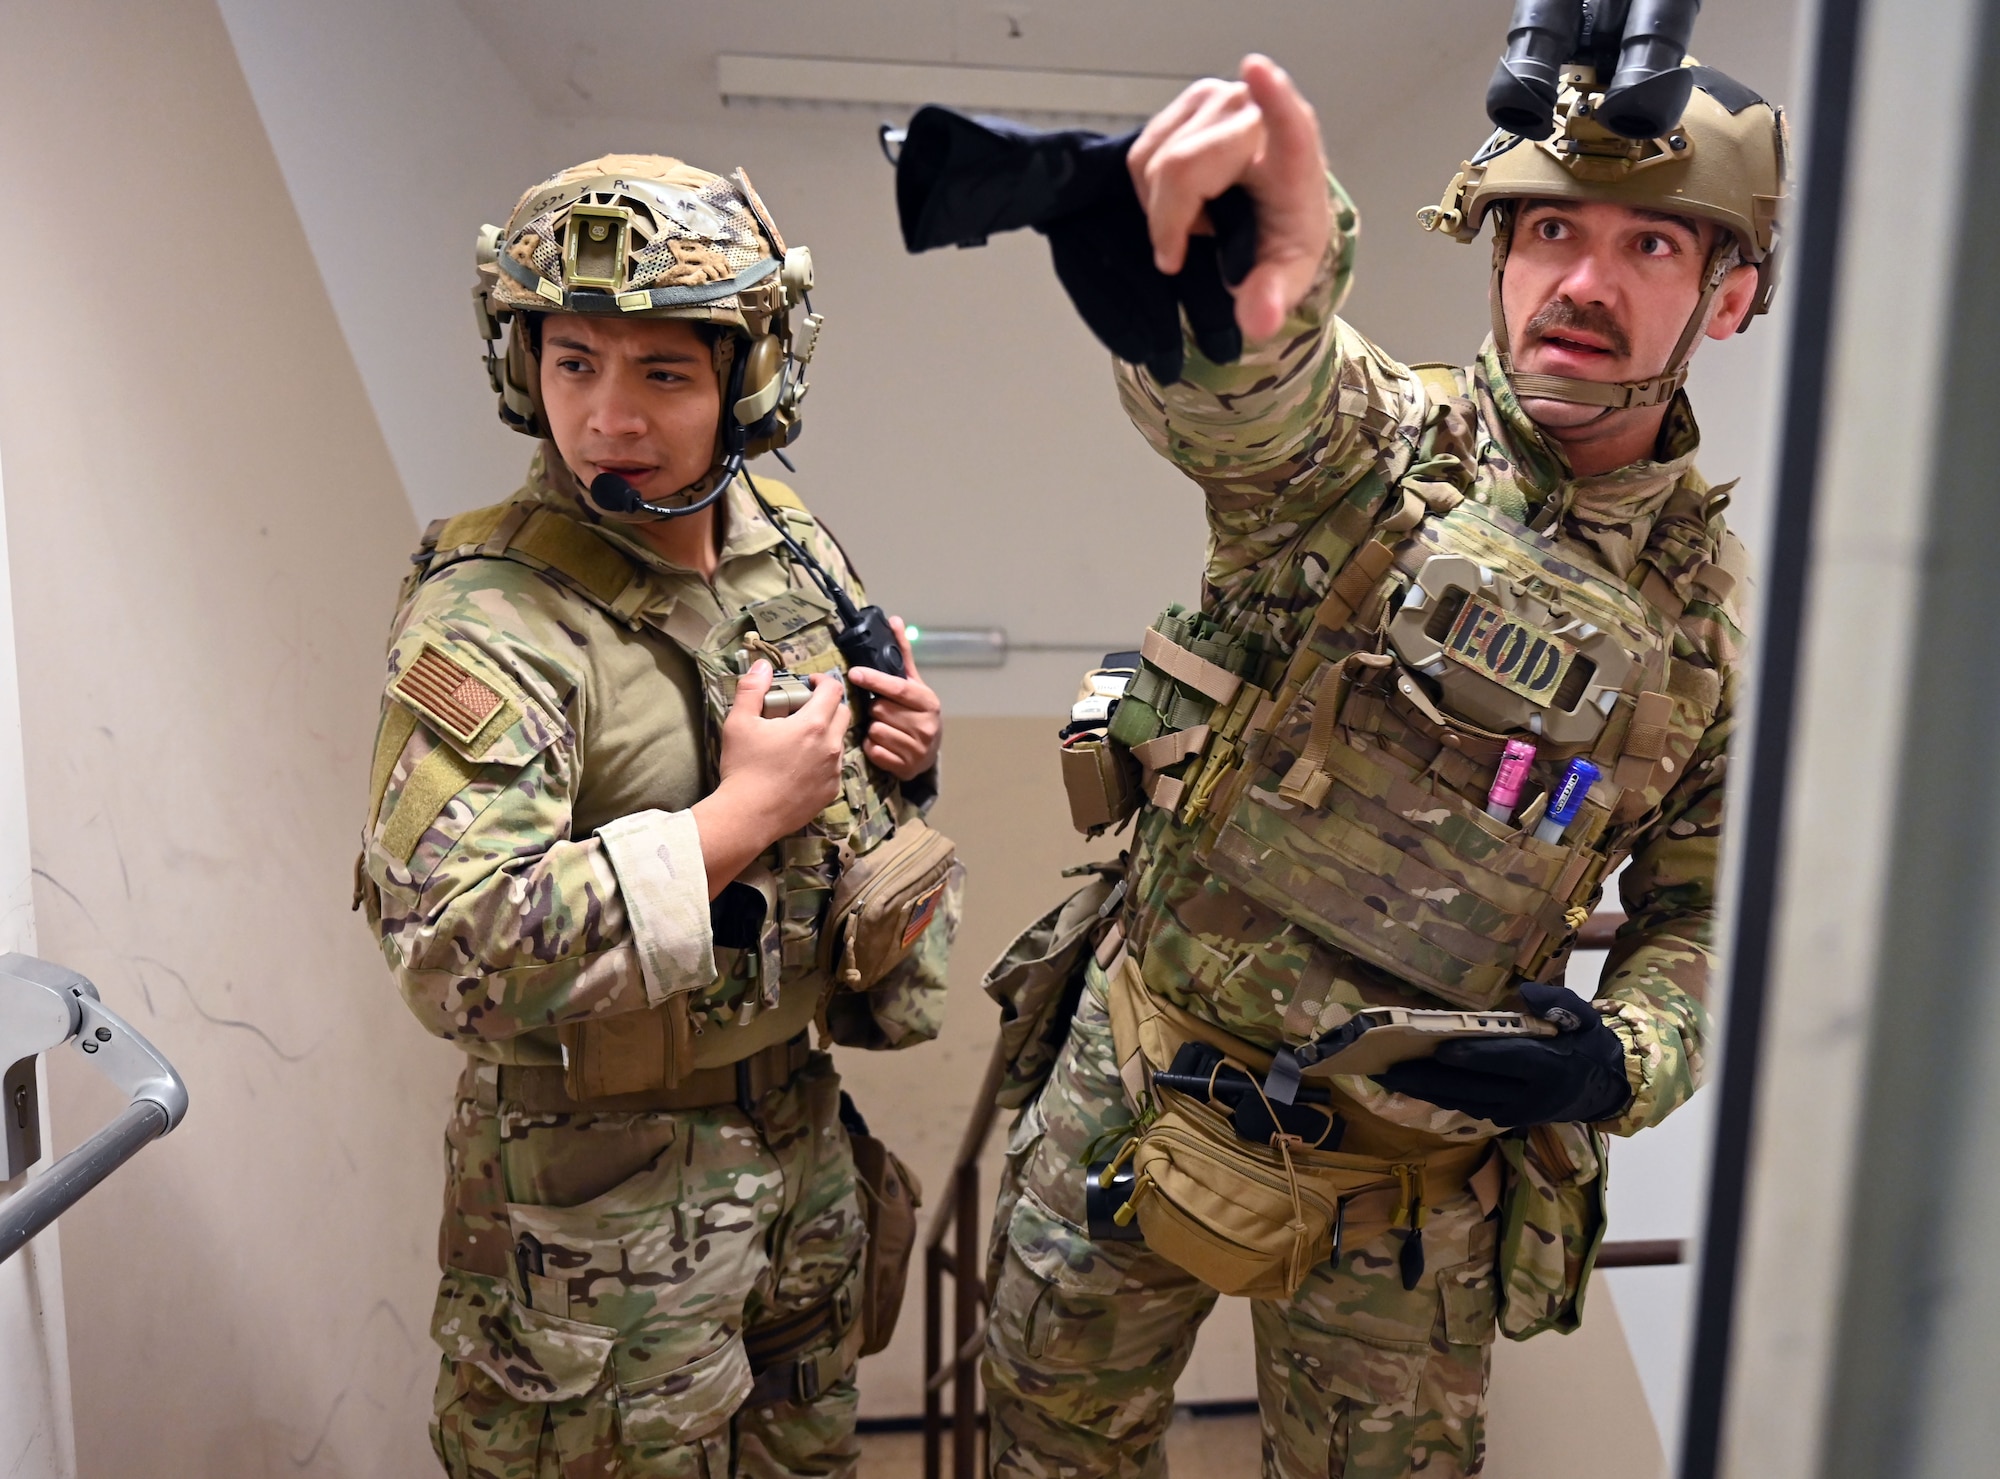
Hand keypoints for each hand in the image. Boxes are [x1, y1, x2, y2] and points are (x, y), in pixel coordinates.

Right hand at [692, 661, 848, 895]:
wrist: (747, 816)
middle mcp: (831, 746)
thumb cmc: (742, 767)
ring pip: (839, 741)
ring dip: (826, 733)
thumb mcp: (739, 722)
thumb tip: (762, 665)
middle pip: (842, 713)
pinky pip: (835, 767)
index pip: (834, 690)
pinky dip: (823, 759)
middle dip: (827, 705)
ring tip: (800, 739)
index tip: (808, 683)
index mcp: (813, 725)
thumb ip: (752, 689)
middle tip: (804, 709)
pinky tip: (801, 765)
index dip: (822, 680)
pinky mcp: (831, 792)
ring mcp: (834, 771)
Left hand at [847, 616, 942, 781]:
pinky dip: (872, 747)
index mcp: (928, 702)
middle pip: (880, 710)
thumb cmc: (917, 713)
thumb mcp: (915, 684)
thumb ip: (903, 654)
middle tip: (880, 710)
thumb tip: (894, 620)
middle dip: (874, 709)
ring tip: (884, 727)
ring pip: (875, 731)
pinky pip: (873, 751)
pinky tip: (883, 744)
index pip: (897, 688)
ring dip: (872, 729)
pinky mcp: (904, 767)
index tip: (854, 673)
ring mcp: (916, 749)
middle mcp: (926, 725)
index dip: (875, 680)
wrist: (929, 752)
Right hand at [1129, 54, 1330, 343]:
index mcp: (1293, 154)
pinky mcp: (1189, 101)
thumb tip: (1259, 323)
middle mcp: (1254, 112)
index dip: (1272, 98)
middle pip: (1179, 168)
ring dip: (1161, 207)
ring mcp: (1216, 99)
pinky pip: (1140, 152)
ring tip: (1197, 221)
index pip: (1287, 122)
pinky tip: (1182, 200)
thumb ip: (1271, 299)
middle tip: (1195, 245)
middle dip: (1174, 220)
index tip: (1257, 72)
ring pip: (1151, 162)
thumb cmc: (1282, 236)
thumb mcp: (1285, 276)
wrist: (1274, 210)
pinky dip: (1150, 190)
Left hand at [1371, 984, 1633, 1127]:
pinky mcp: (1508, 1119)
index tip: (1438, 1050)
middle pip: (1473, 1087)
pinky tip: (1411, 1087)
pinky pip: (1467, 1109)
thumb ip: (1559, 1002)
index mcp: (1549, 1066)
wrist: (1606, 1087)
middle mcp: (1529, 1095)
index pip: (1505, 1062)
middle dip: (1429, 1079)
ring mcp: (1516, 1112)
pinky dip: (1438, 1099)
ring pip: (1464, 1103)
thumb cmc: (1589, 1043)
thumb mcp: (1585, 1017)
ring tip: (1388, 1076)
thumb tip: (1526, 992)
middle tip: (1390, 1067)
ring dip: (1425, 1092)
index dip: (1472, 1058)